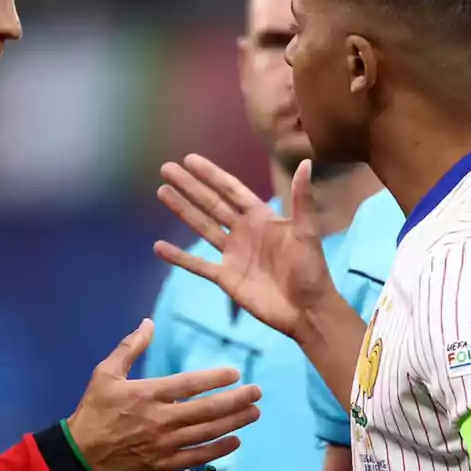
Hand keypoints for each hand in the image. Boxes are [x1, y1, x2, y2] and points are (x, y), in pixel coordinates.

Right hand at [66, 319, 260, 470]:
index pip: (190, 385)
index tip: (236, 372)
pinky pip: (197, 457)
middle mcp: (160, 420)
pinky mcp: (163, 465)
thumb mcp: (105, 373)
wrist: (80, 454)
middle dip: (236, 400)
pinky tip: (235, 440)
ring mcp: (164, 445)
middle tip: (257, 392)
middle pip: (207, 410)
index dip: (216, 378)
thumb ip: (130, 347)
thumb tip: (148, 322)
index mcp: (148, 395)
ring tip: (254, 413)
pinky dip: (218, 449)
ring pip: (207, 433)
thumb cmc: (94, 410)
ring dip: (234, 422)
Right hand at [155, 155, 334, 340]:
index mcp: (262, 217)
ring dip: (182, 210)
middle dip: (189, 186)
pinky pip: (197, 264)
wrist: (307, 310)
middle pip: (211, 203)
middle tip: (166, 168)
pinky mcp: (226, 277)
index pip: (231, 190)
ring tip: (162, 192)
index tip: (190, 159)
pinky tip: (159, 247)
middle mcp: (244, 231)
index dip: (211, 175)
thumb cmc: (311, 270)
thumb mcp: (307, 231)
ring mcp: (233, 254)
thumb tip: (305, 162)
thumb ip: (302, 198)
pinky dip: (178, 257)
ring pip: (202, 227)